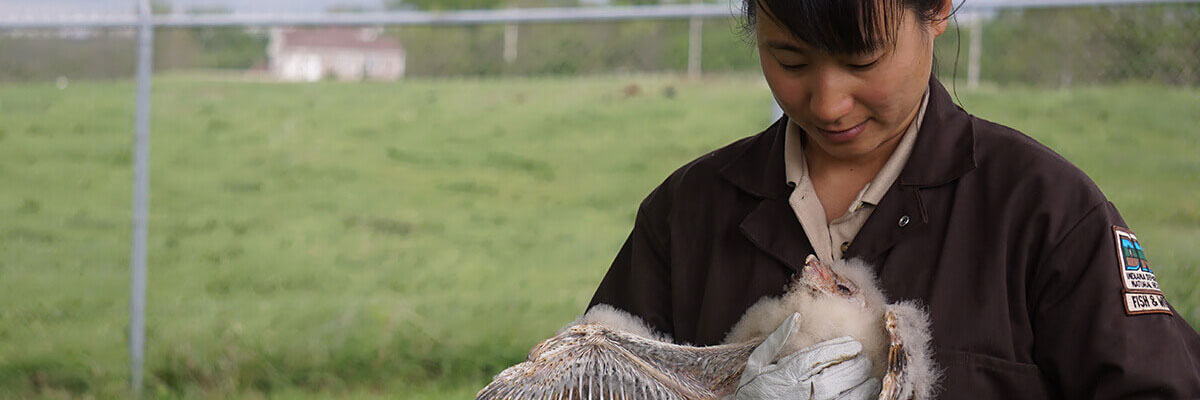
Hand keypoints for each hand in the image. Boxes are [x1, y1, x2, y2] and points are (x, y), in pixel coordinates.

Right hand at [725, 313, 879, 399]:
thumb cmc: (750, 390)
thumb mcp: (757, 362)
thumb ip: (777, 340)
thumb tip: (796, 317)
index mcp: (786, 373)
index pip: (820, 357)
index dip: (841, 349)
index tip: (854, 344)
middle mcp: (800, 391)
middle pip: (836, 376)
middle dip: (855, 366)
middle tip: (865, 360)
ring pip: (844, 396)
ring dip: (861, 387)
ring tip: (870, 379)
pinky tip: (863, 396)